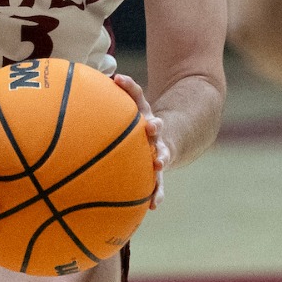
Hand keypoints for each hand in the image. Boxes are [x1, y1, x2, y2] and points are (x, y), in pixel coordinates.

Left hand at [113, 74, 170, 208]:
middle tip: (158, 159)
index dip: (152, 121)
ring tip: (157, 194)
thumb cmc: (142, 118)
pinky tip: (154, 206)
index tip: (152, 125)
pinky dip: (156, 194)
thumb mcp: (140, 102)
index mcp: (151, 124)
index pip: (152, 120)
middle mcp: (158, 142)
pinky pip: (157, 185)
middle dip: (161, 153)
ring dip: (158, 179)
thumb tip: (114, 75)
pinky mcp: (157, 173)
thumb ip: (130, 89)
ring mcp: (159, 158)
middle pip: (161, 148)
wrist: (167, 134)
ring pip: (160, 170)